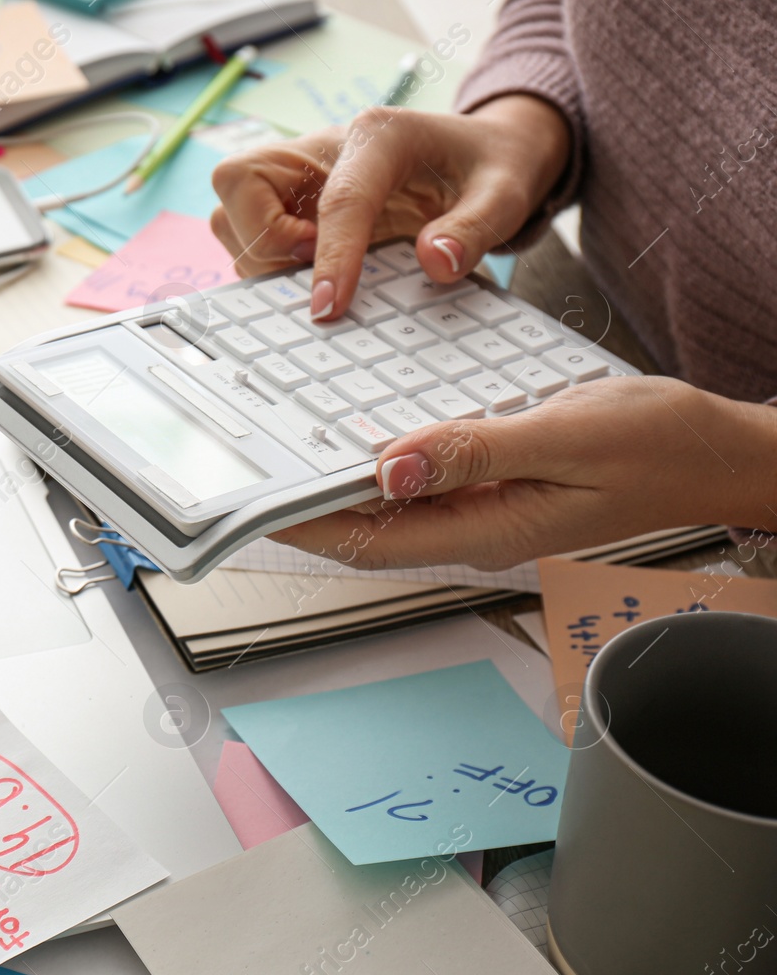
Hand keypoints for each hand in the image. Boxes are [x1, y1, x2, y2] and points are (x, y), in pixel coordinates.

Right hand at [208, 95, 570, 318]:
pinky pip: (248, 234)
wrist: (487, 156)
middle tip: (317, 273)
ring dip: (260, 254)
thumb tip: (435, 262)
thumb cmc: (494, 168)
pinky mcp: (293, 205)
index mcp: (378, 134)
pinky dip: (267, 263)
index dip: (329, 256)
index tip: (330, 307)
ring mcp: (301, 177)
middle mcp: (324, 148)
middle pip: (241, 184)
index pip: (336, 197)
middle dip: (265, 240)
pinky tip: (312, 276)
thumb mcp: (508, 192)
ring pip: (232, 211)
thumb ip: (476, 228)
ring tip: (315, 275)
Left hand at [269, 376, 776, 569]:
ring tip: (288, 454)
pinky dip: (390, 463)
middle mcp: (479, 531)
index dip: (306, 527)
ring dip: (344, 485)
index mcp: (489, 530)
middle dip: (310, 508)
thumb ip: (474, 452)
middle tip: (254, 473)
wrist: (721, 452)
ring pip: (395, 508)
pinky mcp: (499, 489)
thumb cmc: (662, 444)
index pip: (373, 540)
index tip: (254, 508)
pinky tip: (368, 438)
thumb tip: (389, 465)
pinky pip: (429, 483)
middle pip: (372, 529)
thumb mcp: (564, 435)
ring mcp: (488, 513)